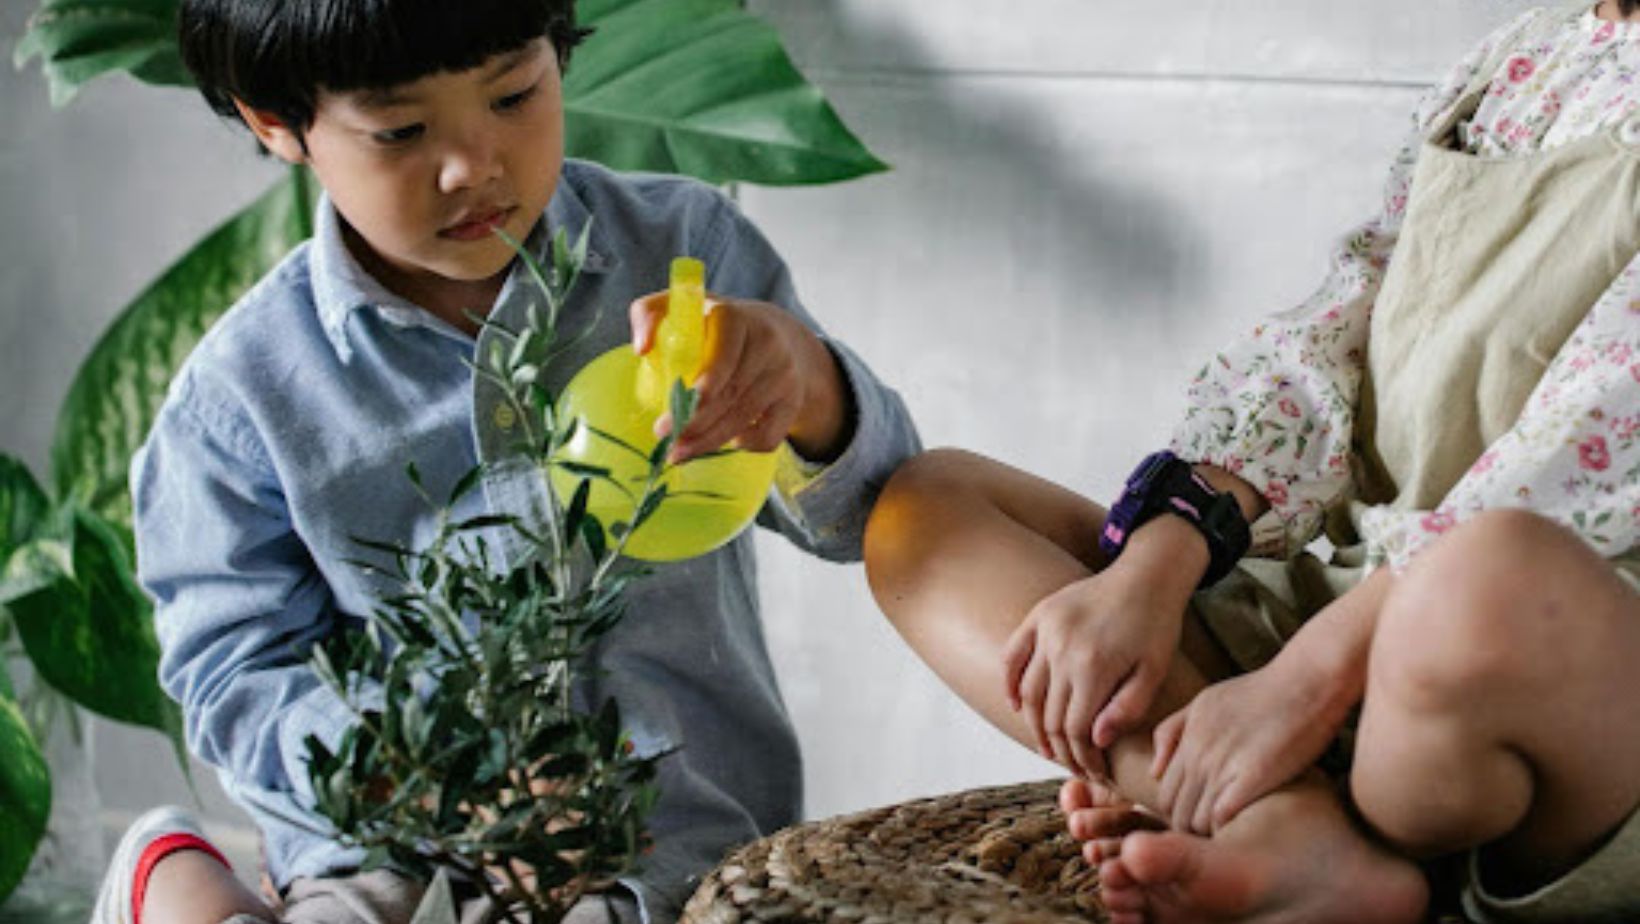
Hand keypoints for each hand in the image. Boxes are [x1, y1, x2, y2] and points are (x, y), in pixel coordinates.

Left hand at [631, 293, 847, 462]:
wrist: (780, 334)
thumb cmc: (716, 324)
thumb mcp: (683, 307)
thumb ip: (649, 313)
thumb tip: (641, 348)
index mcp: (735, 318)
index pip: (724, 356)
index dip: (703, 388)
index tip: (673, 412)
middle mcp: (766, 344)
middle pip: (730, 394)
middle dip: (694, 423)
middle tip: (665, 438)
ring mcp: (784, 374)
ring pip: (744, 418)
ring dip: (708, 441)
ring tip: (680, 452)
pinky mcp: (793, 400)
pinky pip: (768, 435)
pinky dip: (744, 445)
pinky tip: (724, 442)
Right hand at [1002, 560, 1186, 778]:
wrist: (1147, 574)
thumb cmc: (1156, 625)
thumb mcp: (1155, 671)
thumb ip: (1128, 708)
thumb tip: (1096, 740)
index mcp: (1095, 667)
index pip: (1075, 730)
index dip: (1082, 758)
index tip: (1093, 773)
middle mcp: (1063, 650)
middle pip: (1050, 716)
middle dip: (1062, 750)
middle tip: (1074, 768)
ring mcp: (1046, 632)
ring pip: (1029, 692)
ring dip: (1035, 725)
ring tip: (1048, 747)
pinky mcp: (1038, 616)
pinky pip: (1012, 655)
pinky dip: (1010, 683)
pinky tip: (1016, 705)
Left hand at [1150, 655, 1344, 834]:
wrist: (1307, 680)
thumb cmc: (1262, 692)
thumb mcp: (1206, 701)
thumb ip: (1174, 731)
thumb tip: (1154, 770)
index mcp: (1188, 738)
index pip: (1165, 795)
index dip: (1179, 816)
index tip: (1200, 823)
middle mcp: (1198, 752)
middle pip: (1176, 811)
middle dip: (1190, 830)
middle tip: (1213, 839)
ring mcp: (1223, 763)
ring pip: (1196, 819)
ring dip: (1210, 834)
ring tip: (1229, 837)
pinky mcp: (1252, 774)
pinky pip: (1221, 816)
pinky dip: (1227, 829)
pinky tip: (1244, 828)